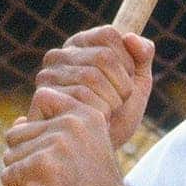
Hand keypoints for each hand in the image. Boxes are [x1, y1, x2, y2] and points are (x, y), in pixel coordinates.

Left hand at [1, 88, 136, 185]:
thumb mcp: (86, 148)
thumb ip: (54, 130)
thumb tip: (18, 122)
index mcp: (86, 112)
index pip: (42, 97)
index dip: (38, 126)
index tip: (58, 152)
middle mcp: (71, 122)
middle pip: (17, 134)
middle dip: (25, 158)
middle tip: (52, 178)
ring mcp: (55, 143)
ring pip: (10, 156)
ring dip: (21, 177)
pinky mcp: (40, 166)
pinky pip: (8, 176)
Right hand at [32, 25, 154, 148]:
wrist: (100, 151)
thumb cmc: (118, 115)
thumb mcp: (138, 83)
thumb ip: (142, 55)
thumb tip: (131, 37)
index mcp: (81, 44)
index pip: (109, 34)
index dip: (127, 61)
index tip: (126, 81)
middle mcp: (59, 55)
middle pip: (104, 57)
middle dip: (122, 86)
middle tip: (116, 104)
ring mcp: (47, 75)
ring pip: (93, 77)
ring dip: (112, 102)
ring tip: (106, 114)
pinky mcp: (42, 96)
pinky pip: (81, 98)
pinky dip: (98, 113)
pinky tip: (94, 122)